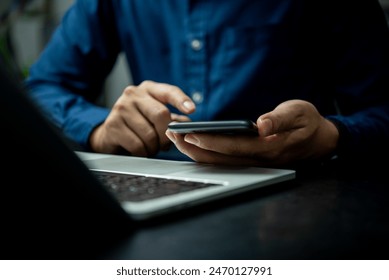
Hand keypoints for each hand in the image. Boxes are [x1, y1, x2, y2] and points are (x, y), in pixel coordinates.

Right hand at [90, 81, 194, 156]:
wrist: (110, 133)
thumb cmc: (138, 123)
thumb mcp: (156, 117)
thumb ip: (173, 119)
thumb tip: (188, 124)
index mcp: (148, 89)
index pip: (169, 91)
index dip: (181, 100)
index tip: (191, 109)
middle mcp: (133, 94)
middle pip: (160, 115)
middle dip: (167, 135)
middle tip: (165, 144)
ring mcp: (121, 108)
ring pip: (149, 134)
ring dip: (154, 147)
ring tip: (151, 147)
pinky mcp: (113, 125)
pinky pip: (137, 145)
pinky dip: (143, 153)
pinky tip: (141, 150)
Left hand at [166, 100, 338, 166]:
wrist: (320, 141)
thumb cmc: (309, 123)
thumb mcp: (300, 112)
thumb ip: (280, 119)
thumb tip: (260, 125)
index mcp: (269, 148)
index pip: (233, 146)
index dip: (210, 141)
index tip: (189, 134)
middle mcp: (258, 160)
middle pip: (220, 158)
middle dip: (194, 148)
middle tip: (172, 135)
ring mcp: (254, 163)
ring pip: (220, 162)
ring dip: (196, 152)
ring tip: (176, 139)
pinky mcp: (251, 160)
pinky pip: (225, 160)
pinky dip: (207, 154)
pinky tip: (193, 145)